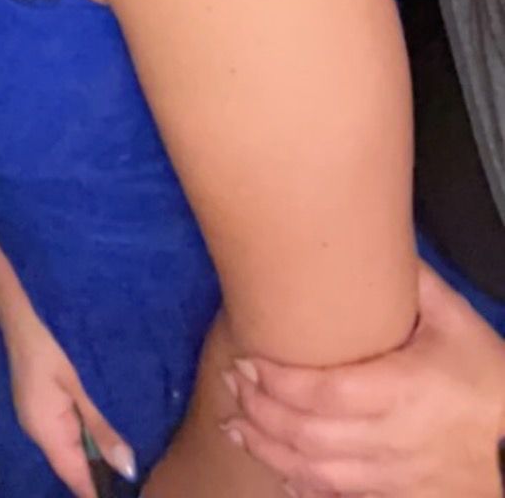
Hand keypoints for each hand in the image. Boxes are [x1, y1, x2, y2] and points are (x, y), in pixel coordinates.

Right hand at [4, 300, 135, 494]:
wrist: (21, 306)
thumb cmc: (50, 341)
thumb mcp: (80, 383)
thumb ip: (101, 428)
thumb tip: (126, 469)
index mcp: (45, 430)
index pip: (73, 476)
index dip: (96, 491)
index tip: (120, 495)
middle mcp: (36, 429)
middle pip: (70, 463)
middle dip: (97, 471)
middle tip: (131, 472)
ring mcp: (35, 415)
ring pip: (68, 446)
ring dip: (92, 450)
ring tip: (123, 454)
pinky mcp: (39, 401)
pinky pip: (63, 428)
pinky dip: (83, 432)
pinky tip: (100, 427)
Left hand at [221, 263, 504, 494]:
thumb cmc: (491, 385)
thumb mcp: (458, 323)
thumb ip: (415, 283)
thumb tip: (378, 240)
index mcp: (402, 392)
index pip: (323, 393)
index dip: (278, 382)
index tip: (246, 359)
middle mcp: (390, 439)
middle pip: (308, 434)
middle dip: (260, 410)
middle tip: (232, 383)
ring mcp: (390, 476)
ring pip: (314, 471)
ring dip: (268, 448)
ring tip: (236, 423)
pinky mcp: (395, 497)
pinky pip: (336, 496)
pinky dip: (299, 482)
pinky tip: (275, 466)